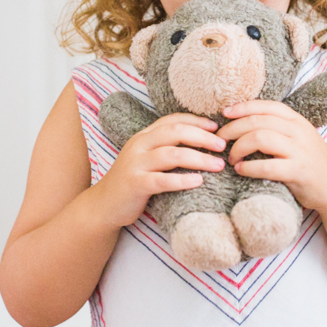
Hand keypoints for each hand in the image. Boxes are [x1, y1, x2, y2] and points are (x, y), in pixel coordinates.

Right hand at [90, 113, 226, 228]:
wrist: (104, 206)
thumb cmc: (134, 182)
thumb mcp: (148, 159)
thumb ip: (167, 148)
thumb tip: (203, 143)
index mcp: (144, 136)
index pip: (173, 120)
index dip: (196, 121)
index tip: (216, 127)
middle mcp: (139, 145)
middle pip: (175, 132)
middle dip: (202, 137)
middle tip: (222, 146)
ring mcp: (135, 164)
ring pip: (172, 154)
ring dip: (199, 158)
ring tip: (218, 165)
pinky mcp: (135, 184)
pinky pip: (162, 180)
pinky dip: (181, 179)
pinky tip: (198, 181)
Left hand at [216, 100, 326, 210]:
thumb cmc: (310, 162)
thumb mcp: (297, 138)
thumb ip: (277, 128)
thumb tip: (242, 122)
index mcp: (297, 121)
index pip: (266, 106)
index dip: (243, 107)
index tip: (225, 114)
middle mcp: (299, 132)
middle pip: (258, 121)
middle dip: (233, 129)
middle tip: (220, 140)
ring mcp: (300, 151)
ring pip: (260, 138)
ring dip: (239, 147)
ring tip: (230, 158)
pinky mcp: (299, 172)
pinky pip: (267, 166)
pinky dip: (249, 167)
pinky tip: (240, 170)